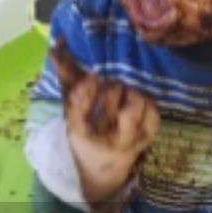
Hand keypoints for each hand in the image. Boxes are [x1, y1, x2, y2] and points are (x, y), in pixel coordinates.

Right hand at [52, 39, 159, 204]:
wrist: (103, 171)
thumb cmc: (86, 133)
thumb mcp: (71, 109)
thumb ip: (67, 74)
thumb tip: (59, 42)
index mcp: (79, 133)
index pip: (79, 112)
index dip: (85, 92)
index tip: (90, 78)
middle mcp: (103, 138)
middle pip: (110, 101)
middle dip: (109, 87)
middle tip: (106, 87)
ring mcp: (128, 140)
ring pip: (134, 106)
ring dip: (129, 92)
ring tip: (122, 94)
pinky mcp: (146, 138)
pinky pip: (152, 112)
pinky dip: (147, 101)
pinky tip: (137, 100)